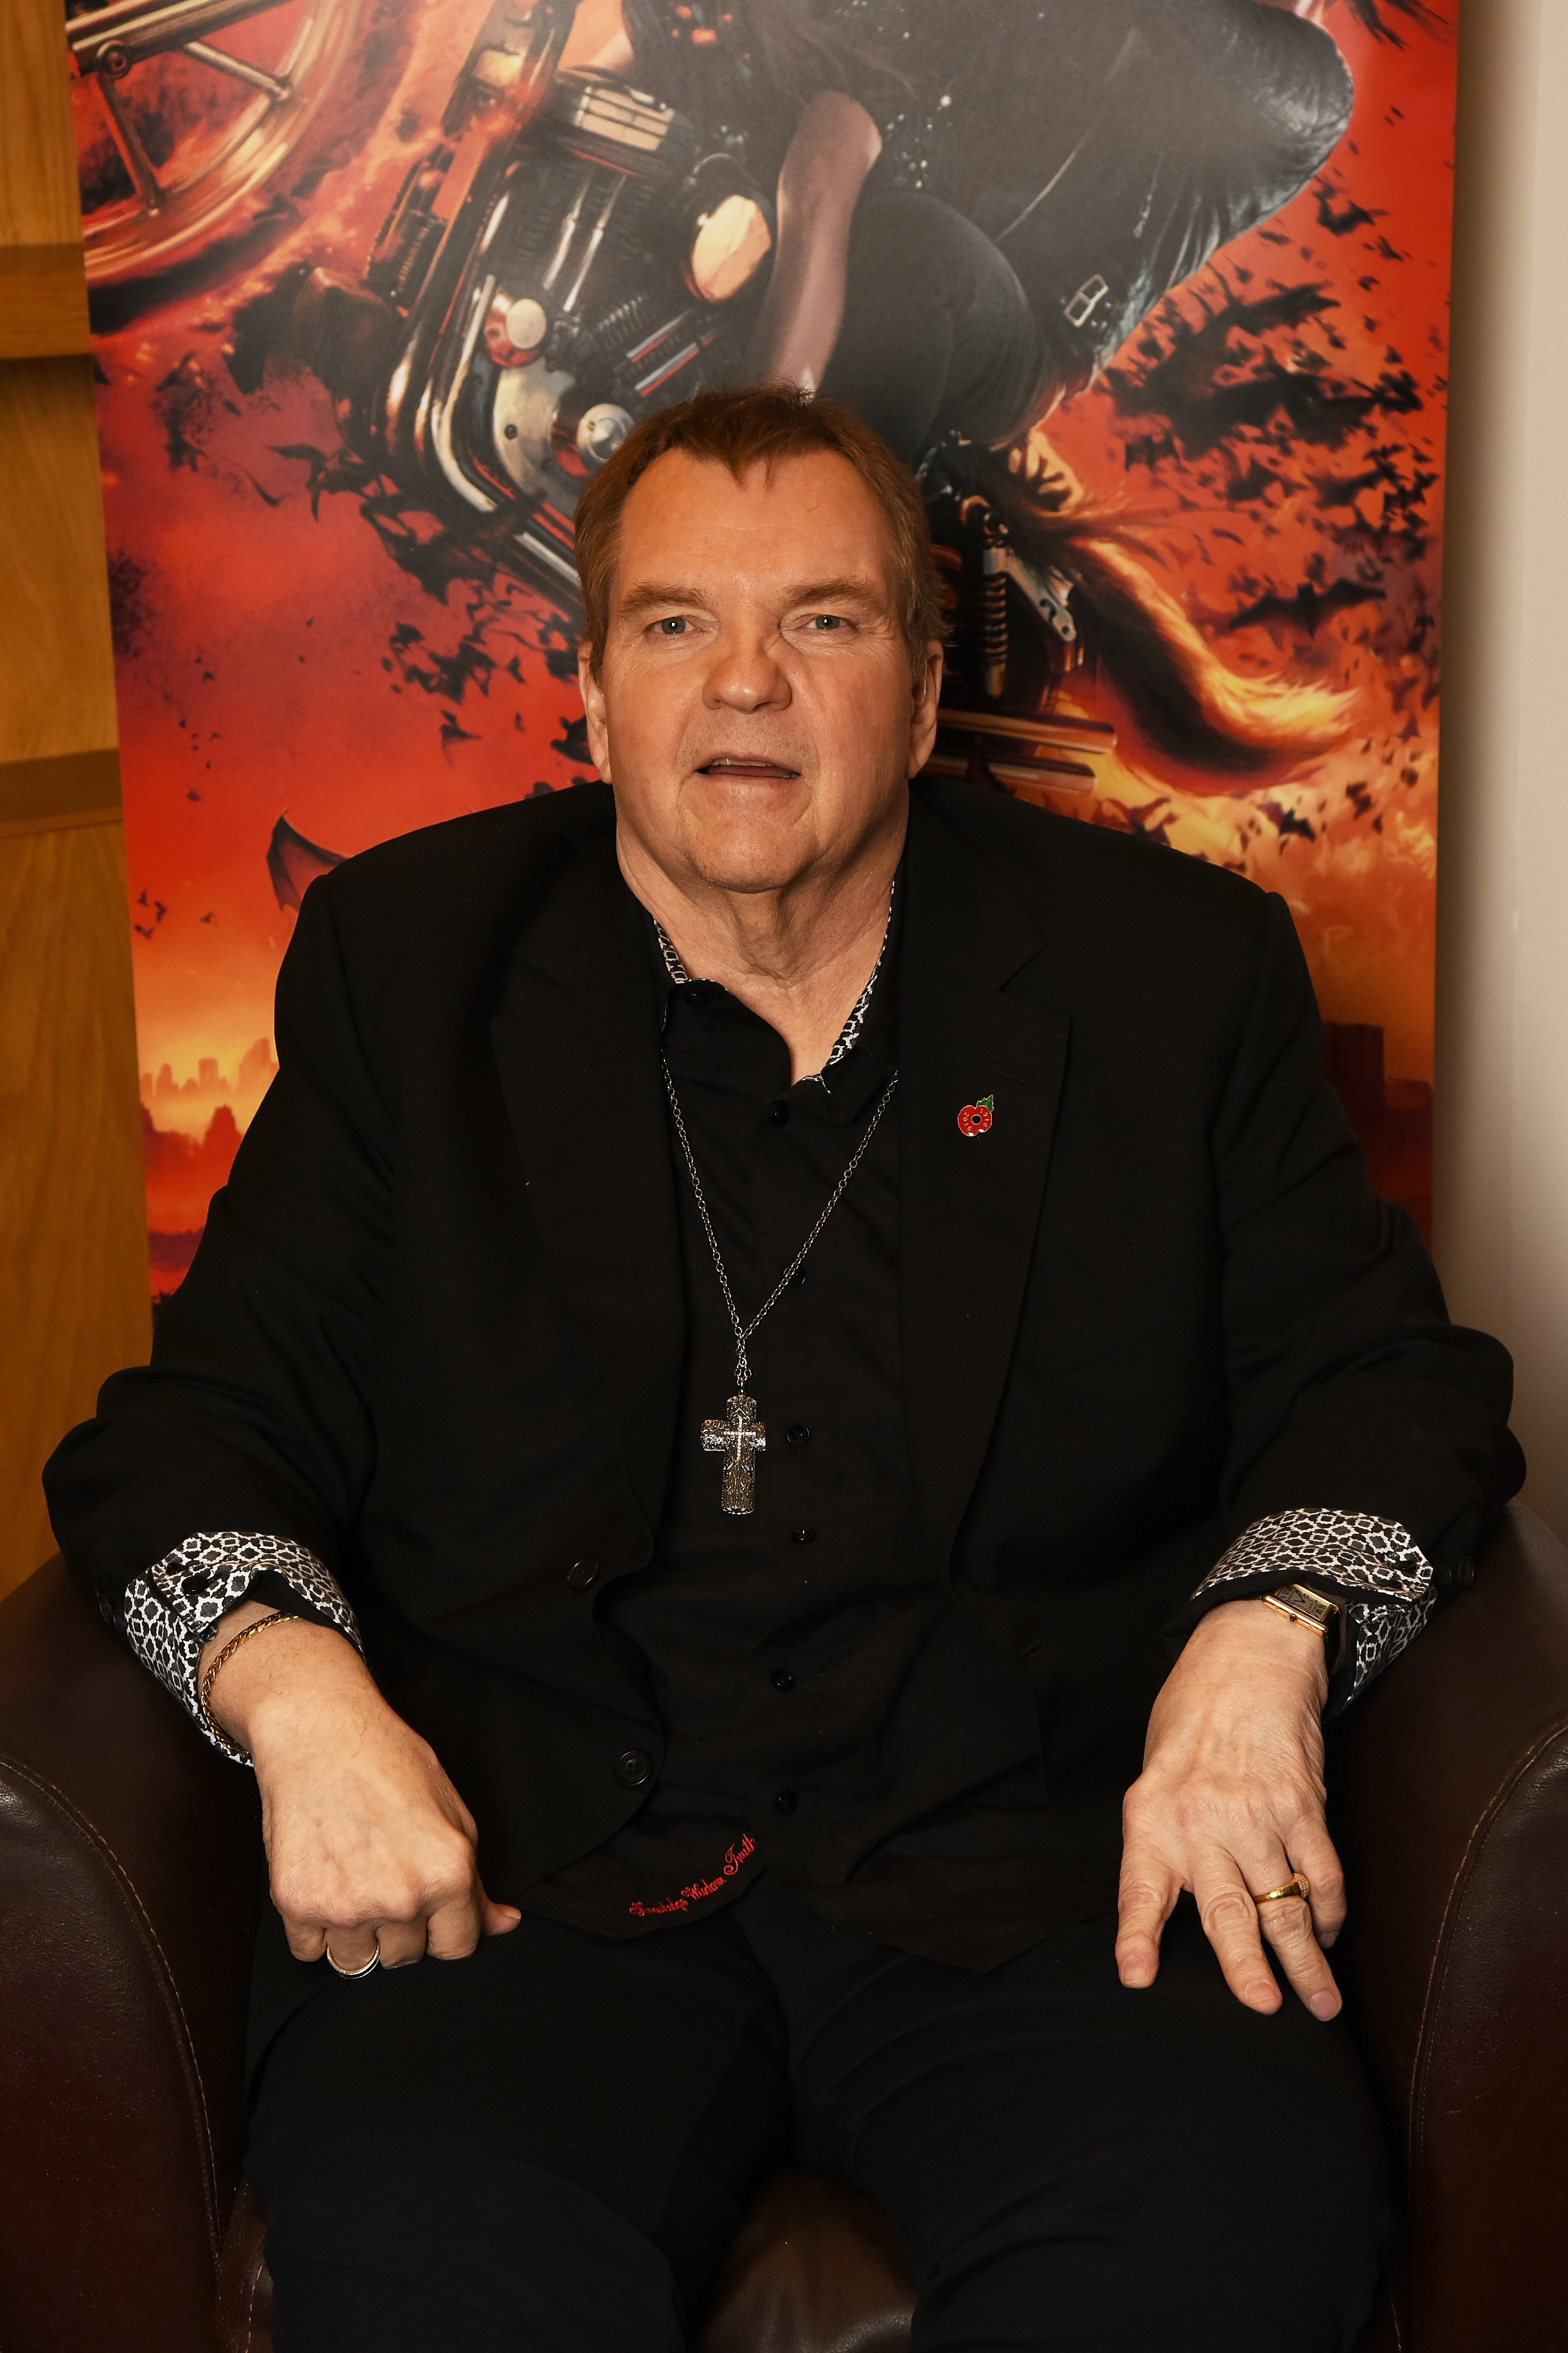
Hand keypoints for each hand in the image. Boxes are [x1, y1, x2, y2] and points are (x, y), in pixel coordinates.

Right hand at [201, 1604, 521, 1969]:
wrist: (320, 1734)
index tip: (428, 1907)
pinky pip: (310, 1951)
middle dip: (399, 1927)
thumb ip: (476, 1883)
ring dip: (355, 1934)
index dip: (443, 1927)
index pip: (458, 1947)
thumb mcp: (453, 1815)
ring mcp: (347, 1905)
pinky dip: (314, 1927)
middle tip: (382, 1875)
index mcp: (448, 1874)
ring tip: (351, 1879)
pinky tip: (322, 1880)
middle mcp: (401, 1898)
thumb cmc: (389, 1762)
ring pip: (357, 1963)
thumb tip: (503, 1924)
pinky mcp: (297, 1904)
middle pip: (406, 1957)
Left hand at [1115, 1597, 1344, 2018]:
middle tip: (1262, 2008)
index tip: (1137, 1977)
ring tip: (1321, 2002)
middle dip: (1246, 1968)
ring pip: (1285, 1903)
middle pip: (1226, 1911)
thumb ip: (1165, 1834)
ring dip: (1307, 1960)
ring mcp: (1258, 1815)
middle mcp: (1204, 1820)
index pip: (1139, 1888)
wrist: (1249, 1655)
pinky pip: (1322, 1873)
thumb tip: (1180, 1899)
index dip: (1137, 1934)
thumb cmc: (1193, 1716)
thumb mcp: (1155, 1771)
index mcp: (1152, 1814)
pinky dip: (1331, 1911)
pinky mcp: (1304, 1806)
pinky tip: (1330, 1934)